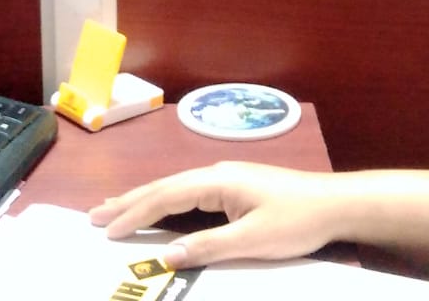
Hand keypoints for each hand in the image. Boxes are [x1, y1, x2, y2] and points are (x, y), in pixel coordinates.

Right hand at [88, 161, 343, 268]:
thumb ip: (208, 247)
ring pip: (174, 188)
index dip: (133, 214)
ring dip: (143, 198)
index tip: (105, 230)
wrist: (335, 203)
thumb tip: (167, 255)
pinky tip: (160, 207)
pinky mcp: (235, 186)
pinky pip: (189, 192)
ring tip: (114, 207)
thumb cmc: (297, 220)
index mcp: (216, 181)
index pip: (164, 197)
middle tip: (93, 215)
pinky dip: (165, 201)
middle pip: (162, 187)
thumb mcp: (253, 239)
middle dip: (127, 202)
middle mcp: (215, 173)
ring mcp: (225, 178)